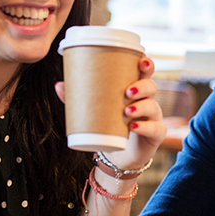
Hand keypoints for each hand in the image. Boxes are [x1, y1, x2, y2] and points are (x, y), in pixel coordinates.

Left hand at [55, 56, 165, 170]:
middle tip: (127, 91)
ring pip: (153, 106)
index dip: (147, 65)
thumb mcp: (95, 111)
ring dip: (141, 106)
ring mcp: (153, 118)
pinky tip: (134, 126)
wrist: (119, 154)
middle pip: (151, 87)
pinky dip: (145, 127)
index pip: (145, 73)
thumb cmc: (110, 126)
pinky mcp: (156, 135)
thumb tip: (58, 85)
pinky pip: (155, 129)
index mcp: (135, 90)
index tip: (142, 60)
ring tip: (127, 110)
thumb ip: (78, 99)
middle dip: (142, 86)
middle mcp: (147, 101)